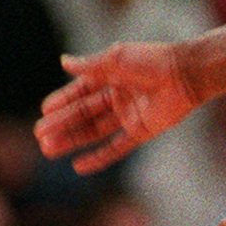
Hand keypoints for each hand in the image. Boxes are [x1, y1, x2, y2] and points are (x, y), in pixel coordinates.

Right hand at [36, 43, 197, 172]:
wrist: (185, 73)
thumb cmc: (151, 60)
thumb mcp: (116, 59)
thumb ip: (89, 65)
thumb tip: (63, 62)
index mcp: (110, 77)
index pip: (80, 92)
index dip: (62, 101)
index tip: (43, 111)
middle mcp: (118, 97)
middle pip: (84, 114)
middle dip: (61, 124)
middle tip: (39, 135)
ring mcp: (129, 115)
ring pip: (94, 131)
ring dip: (72, 140)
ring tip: (48, 149)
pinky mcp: (142, 131)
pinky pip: (117, 148)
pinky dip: (98, 158)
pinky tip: (78, 166)